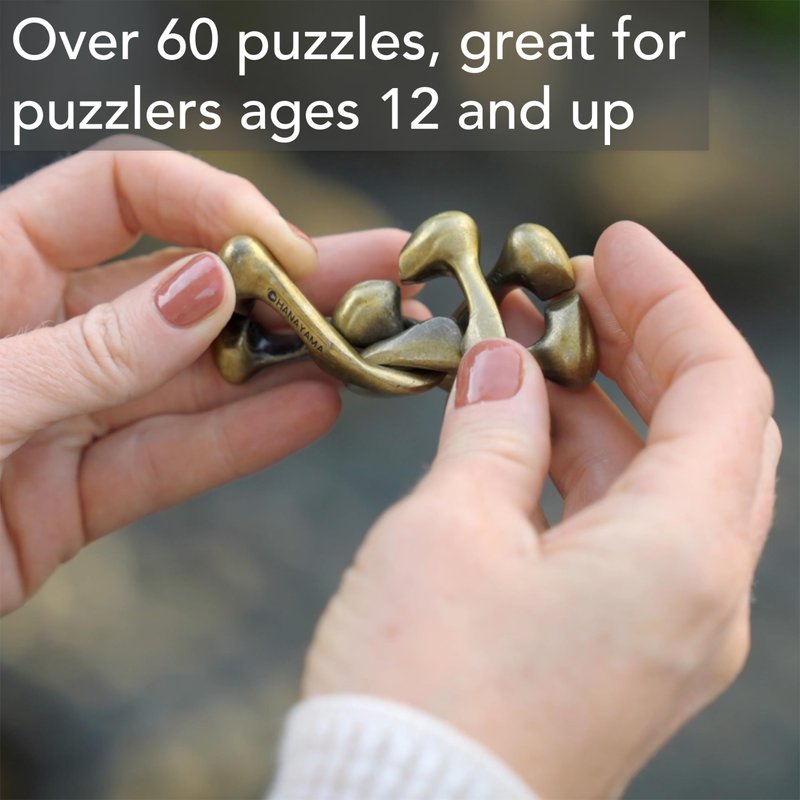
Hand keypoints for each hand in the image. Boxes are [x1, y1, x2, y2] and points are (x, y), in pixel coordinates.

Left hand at [0, 139, 416, 612]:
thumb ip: (88, 352)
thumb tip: (205, 295)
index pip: (118, 195)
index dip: (207, 203)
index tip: (281, 245)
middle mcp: (36, 331)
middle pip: (180, 289)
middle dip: (284, 280)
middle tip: (375, 274)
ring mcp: (64, 415)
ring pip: (191, 379)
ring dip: (281, 364)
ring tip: (364, 347)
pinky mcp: (74, 494)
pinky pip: (171, 459)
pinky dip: (241, 440)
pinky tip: (311, 412)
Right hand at [302, 222, 780, 798]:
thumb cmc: (425, 692)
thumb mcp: (451, 530)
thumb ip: (493, 430)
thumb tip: (502, 366)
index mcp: (680, 556)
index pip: (722, 386)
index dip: (672, 300)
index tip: (614, 245)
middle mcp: (697, 596)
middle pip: (703, 428)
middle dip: (639, 341)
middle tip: (569, 283)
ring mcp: (661, 628)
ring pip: (658, 478)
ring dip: (600, 401)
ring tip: (528, 343)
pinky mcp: (614, 647)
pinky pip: (620, 527)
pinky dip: (581, 464)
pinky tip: (522, 427)